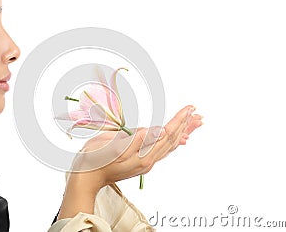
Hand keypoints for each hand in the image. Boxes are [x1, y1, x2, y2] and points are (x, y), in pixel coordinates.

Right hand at [70, 105, 202, 191]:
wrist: (88, 177)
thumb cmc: (95, 159)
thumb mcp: (112, 146)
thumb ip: (135, 139)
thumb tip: (156, 131)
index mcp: (142, 155)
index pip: (166, 134)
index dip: (179, 120)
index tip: (189, 109)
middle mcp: (148, 161)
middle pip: (172, 140)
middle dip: (185, 125)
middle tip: (197, 113)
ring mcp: (146, 163)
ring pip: (169, 146)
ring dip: (182, 133)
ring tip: (194, 123)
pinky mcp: (141, 163)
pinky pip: (162, 152)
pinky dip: (173, 143)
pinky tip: (178, 140)